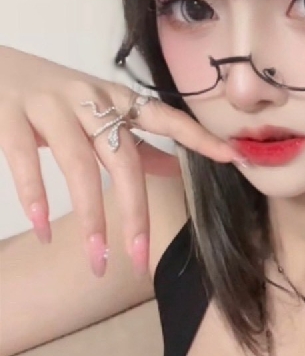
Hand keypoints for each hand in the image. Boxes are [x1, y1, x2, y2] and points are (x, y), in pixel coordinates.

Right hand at [0, 45, 238, 276]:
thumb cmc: (47, 98)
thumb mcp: (94, 115)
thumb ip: (134, 142)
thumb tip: (177, 167)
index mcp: (114, 98)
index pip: (164, 118)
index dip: (197, 137)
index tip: (231, 158)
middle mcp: (88, 97)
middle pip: (122, 158)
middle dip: (134, 212)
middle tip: (140, 257)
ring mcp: (48, 103)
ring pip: (78, 164)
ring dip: (90, 217)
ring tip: (96, 257)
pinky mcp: (9, 113)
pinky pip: (24, 159)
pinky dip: (35, 197)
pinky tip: (44, 229)